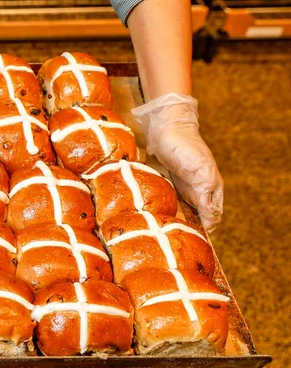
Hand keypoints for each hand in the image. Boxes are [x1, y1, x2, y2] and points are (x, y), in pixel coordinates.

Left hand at [132, 93, 223, 231]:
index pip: (211, 218)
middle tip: (174, 240)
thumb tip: (211, 220)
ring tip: (163, 233)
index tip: (191, 241)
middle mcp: (198, 190)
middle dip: (188, 228)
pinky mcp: (167, 182)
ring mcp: (182, 187)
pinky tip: (155, 217)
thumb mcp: (200, 169)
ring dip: (175, 221)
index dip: (204, 230)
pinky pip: (167, 201)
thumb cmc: (185, 145)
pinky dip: (163, 210)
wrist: (166, 126)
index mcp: (211, 189)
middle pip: (197, 217)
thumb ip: (206, 193)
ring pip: (181, 211)